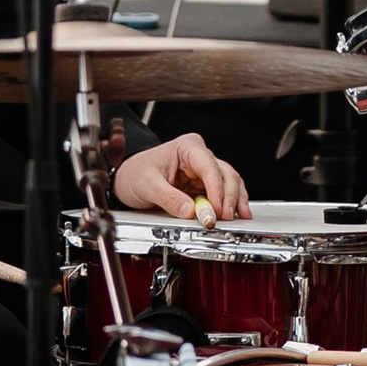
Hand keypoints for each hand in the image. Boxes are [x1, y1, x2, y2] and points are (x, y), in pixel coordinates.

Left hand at [116, 133, 248, 221]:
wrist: (127, 179)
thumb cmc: (135, 173)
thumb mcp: (147, 185)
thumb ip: (169, 198)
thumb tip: (190, 211)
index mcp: (187, 148)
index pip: (209, 167)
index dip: (217, 189)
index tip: (217, 208)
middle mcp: (200, 156)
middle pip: (225, 174)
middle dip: (229, 197)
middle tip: (225, 217)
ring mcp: (203, 171)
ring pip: (229, 182)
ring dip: (235, 200)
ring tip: (239, 216)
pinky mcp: (204, 186)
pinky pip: (223, 193)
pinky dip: (231, 203)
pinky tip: (238, 213)